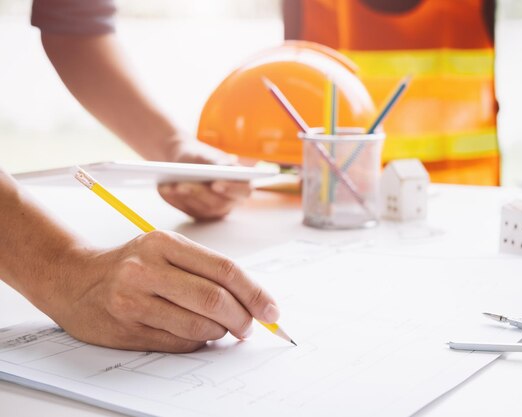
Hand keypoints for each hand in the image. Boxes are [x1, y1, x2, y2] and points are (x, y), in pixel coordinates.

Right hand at [47, 231, 279, 351]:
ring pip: (199, 325)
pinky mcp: (126, 328)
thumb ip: (206, 271)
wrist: (74, 279)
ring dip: (221, 332)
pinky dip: (198, 341)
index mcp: (164, 242)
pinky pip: (179, 342)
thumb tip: (253, 301)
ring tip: (222, 329)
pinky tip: (197, 333)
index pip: (224, 269)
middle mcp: (147, 269)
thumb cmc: (131, 264)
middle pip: (214, 299)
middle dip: (242, 318)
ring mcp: (133, 300)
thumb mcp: (166, 251)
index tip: (272, 310)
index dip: (254, 292)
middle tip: (250, 327)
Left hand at [158, 139, 251, 220]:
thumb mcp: (210, 155)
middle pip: (218, 203)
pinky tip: (164, 188)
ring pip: (201, 209)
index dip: (231, 189)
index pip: (243, 191)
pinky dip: (174, 199)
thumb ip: (218, 163)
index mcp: (240, 185)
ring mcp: (213, 211)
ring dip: (184, 196)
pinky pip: (186, 211)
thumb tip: (223, 169)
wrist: (183, 161)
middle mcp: (229, 201)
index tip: (215, 183)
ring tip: (170, 185)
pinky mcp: (197, 214)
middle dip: (199, 193)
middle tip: (183, 183)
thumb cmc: (200, 156)